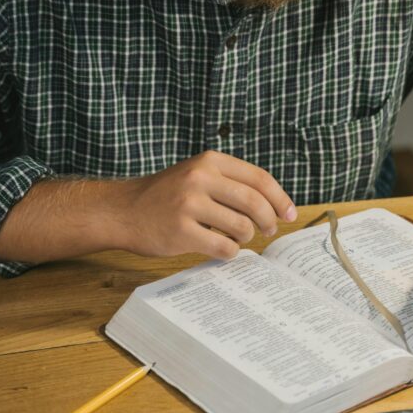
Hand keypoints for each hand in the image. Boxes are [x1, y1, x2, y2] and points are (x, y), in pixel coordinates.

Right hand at [119, 151, 296, 259]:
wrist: (122, 211)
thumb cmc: (165, 196)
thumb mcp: (196, 174)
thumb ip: (229, 182)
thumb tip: (274, 204)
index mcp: (209, 161)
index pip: (259, 178)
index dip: (280, 198)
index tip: (290, 214)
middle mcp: (200, 178)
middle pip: (254, 203)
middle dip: (268, 220)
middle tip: (269, 230)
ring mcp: (189, 205)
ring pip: (241, 227)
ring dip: (246, 237)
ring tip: (237, 238)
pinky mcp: (181, 231)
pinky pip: (223, 247)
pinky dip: (229, 252)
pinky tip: (222, 249)